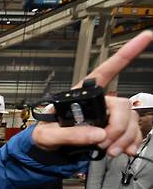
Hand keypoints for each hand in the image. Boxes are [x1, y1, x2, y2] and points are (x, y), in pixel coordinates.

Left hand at [32, 30, 152, 156]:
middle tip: (104, 141)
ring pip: (130, 120)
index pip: (104, 72)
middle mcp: (98, 102)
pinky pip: (132, 132)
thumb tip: (97, 134)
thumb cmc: (45, 136)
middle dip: (118, 127)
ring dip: (124, 137)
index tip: (145, 37)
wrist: (48, 151)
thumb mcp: (47, 135)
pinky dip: (131, 142)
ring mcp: (107, 116)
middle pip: (122, 105)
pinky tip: (125, 150)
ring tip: (110, 150)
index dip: (125, 54)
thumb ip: (69, 135)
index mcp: (81, 95)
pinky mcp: (114, 130)